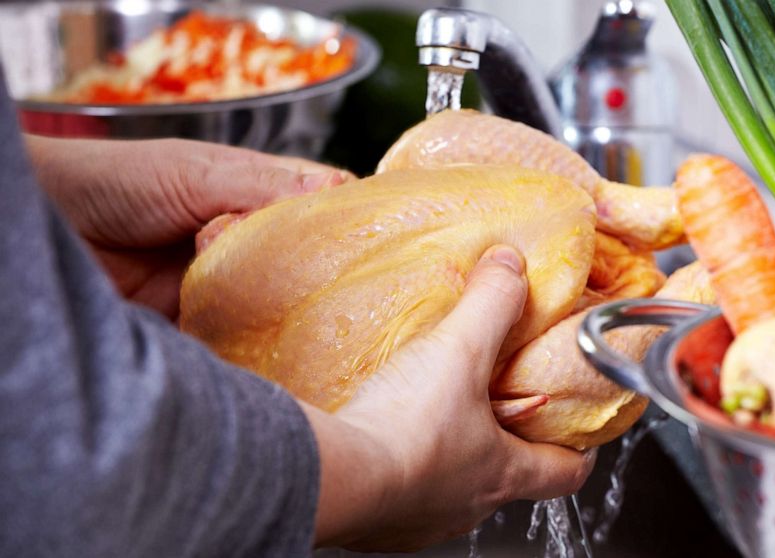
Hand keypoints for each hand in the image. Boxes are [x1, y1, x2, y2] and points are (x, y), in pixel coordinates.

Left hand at [25, 135, 351, 317]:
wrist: (44, 229)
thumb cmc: (112, 182)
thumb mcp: (195, 172)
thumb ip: (262, 185)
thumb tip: (338, 190)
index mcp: (251, 191)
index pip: (317, 205)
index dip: (348, 221)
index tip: (383, 242)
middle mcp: (244, 238)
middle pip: (304, 261)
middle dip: (329, 278)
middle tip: (359, 300)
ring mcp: (222, 282)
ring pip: (276, 302)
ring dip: (293, 315)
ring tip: (329, 332)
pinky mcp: (197, 324)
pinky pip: (238, 339)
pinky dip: (255, 348)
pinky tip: (281, 354)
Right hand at [300, 246, 595, 551]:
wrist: (335, 478)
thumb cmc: (408, 426)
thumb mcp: (461, 349)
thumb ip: (492, 303)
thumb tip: (511, 267)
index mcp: (505, 473)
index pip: (565, 472)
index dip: (579, 449)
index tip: (577, 430)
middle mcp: (470, 506)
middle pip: (507, 476)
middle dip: (505, 439)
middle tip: (496, 401)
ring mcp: (424, 521)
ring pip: (453, 487)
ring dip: (450, 453)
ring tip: (432, 413)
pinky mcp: (381, 525)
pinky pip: (404, 495)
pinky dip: (403, 466)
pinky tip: (385, 436)